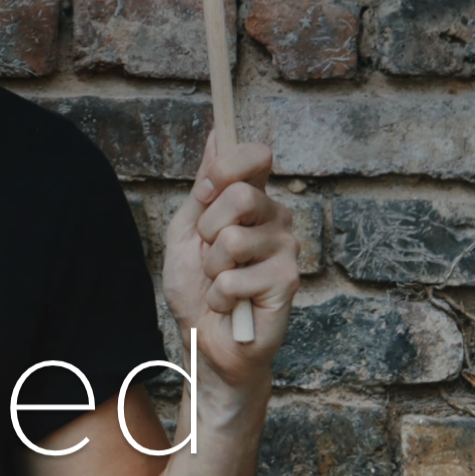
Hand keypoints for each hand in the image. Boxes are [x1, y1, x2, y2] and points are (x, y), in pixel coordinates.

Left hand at [160, 129, 299, 389]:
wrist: (205, 341)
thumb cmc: (197, 289)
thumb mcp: (187, 232)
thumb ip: (203, 189)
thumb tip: (217, 135)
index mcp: (254, 201)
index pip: (256, 156)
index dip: (226, 168)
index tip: (205, 194)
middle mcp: (277, 219)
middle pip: (242, 194)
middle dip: (209, 228)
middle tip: (210, 254)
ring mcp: (286, 249)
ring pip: (234, 239)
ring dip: (212, 268)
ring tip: (219, 283)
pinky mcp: (288, 282)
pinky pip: (235, 277)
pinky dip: (220, 296)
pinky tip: (231, 304)